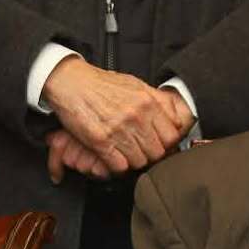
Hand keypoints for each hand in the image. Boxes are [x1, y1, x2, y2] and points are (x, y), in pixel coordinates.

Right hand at [42, 55, 193, 179]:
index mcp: (148, 102)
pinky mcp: (100, 140)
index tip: (158, 144)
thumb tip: (177, 118)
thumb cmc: (102, 84)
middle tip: (141, 150)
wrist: (71, 82)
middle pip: (157, 152)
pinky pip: (119, 166)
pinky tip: (114, 157)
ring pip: (139, 162)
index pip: (172, 136)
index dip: (166, 143)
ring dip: (133, 161)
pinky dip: (117, 166)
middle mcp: (136, 116)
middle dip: (150, 154)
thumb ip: (159, 100)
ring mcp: (118, 129)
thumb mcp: (136, 84)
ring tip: (126, 153)